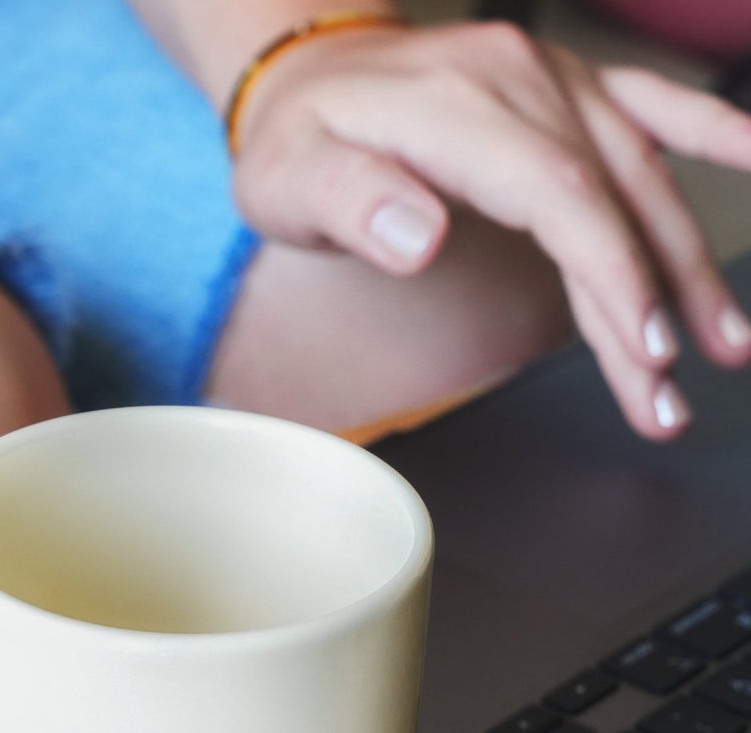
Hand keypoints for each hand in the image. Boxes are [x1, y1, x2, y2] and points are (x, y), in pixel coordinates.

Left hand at [230, 20, 750, 438]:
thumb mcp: (290, 179)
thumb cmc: (296, 141)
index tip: (644, 348)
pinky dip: (709, 130)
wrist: (305, 74)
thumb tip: (419, 234)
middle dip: (655, 301)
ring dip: (686, 260)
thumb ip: (351, 202)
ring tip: (725, 342)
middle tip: (673, 394)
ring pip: (641, 172)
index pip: (559, 196)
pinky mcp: (563, 88)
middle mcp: (521, 80)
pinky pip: (650, 102)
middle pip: (610, 198)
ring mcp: (550, 78)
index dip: (610, 275)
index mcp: (458, 105)